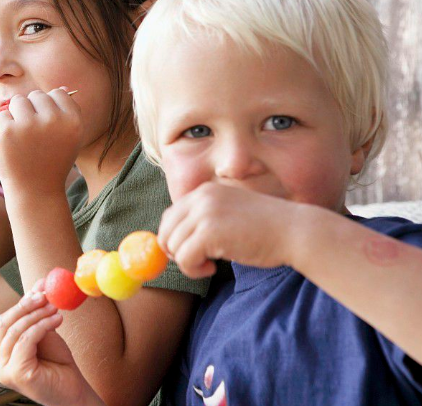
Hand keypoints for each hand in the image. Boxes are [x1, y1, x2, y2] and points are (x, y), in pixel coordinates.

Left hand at [0, 88, 80, 193]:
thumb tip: (60, 88)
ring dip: (17, 114)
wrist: (35, 190)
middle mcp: (53, 120)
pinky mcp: (7, 131)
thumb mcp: (69, 138)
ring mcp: (29, 124)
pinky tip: (12, 144)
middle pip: (37, 95)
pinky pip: (3, 114)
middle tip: (34, 136)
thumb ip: (66, 113)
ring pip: (18, 100)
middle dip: (32, 111)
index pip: (58, 94)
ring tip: (23, 137)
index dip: (50, 109)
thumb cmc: (52, 162)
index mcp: (72, 120)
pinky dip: (4, 126)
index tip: (48, 127)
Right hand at [0, 280, 100, 405]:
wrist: (73, 391)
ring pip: (15, 330)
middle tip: (45, 294)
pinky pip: (25, 340)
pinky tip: (57, 319)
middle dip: (26, 306)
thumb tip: (40, 282)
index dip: (21, 303)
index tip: (41, 289)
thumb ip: (37, 312)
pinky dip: (42, 326)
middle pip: (4, 324)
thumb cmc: (58, 364)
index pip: (3, 321)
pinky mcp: (16, 374)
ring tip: (56, 307)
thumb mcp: (44, 332)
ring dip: (37, 314)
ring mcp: (4, 371)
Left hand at [158, 182, 304, 277]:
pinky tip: (213, 269)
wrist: (295, 231)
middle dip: (177, 252)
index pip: (170, 216)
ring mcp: (204, 213)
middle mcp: (201, 197)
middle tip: (199, 262)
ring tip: (209, 265)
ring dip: (188, 263)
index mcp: (205, 191)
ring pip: (173, 246)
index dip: (175, 238)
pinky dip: (193, 270)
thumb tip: (169, 242)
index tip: (191, 252)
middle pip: (166, 231)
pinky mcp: (209, 232)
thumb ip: (202, 221)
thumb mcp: (228, 215)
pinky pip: (184, 258)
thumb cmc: (265, 229)